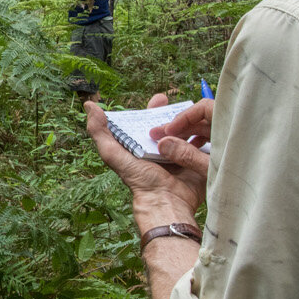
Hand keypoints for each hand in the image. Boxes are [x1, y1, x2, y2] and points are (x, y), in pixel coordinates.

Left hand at [85, 92, 210, 226]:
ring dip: (192, 121)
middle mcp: (163, 149)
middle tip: (183, 103)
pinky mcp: (199, 161)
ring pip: (188, 131)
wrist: (166, 201)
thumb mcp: (114, 154)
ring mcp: (182, 154)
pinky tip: (210, 125)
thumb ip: (100, 133)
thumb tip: (89, 106)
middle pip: (171, 124)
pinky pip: (204, 144)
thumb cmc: (139, 179)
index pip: (149, 121)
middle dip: (176, 113)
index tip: (161, 97)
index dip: (154, 109)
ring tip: (196, 113)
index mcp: (143, 146)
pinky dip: (207, 135)